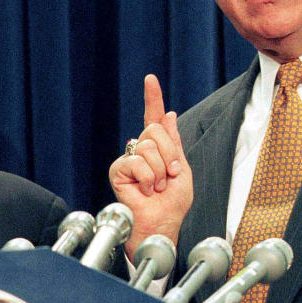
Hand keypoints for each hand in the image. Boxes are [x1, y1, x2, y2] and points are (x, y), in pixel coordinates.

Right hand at [108, 74, 192, 257]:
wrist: (162, 223)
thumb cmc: (172, 204)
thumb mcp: (182, 169)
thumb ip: (174, 143)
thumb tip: (169, 114)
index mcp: (158, 148)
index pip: (154, 118)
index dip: (152, 98)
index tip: (150, 79)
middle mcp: (141, 150)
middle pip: (155, 130)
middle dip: (170, 154)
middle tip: (169, 176)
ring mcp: (129, 159)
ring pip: (148, 146)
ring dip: (160, 171)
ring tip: (156, 187)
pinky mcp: (119, 170)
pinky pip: (137, 162)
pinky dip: (147, 179)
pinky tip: (145, 192)